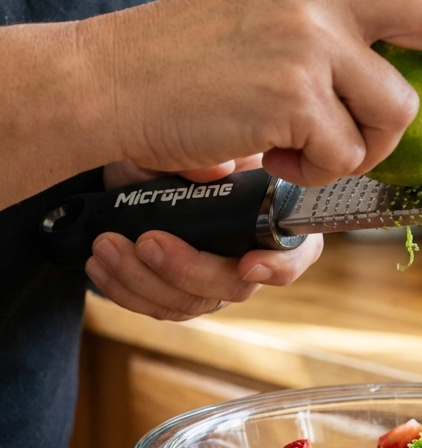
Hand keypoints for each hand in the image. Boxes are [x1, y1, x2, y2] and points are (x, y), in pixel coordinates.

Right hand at [83, 0, 421, 186]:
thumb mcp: (272, 7)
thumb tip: (413, 65)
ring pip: (395, 109)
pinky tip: (274, 154)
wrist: (114, 78)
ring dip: (365, 148)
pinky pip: (346, 152)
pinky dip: (319, 169)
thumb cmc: (188, 56)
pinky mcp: (294, 92)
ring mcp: (310, 37)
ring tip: (305, 147)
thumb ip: (340, 19)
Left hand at [86, 158, 321, 320]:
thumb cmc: (178, 148)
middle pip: (232, 287)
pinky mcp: (179, 296)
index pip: (296, 254)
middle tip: (147, 240)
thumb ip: (203, 156)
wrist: (138, 158)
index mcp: (272, 218)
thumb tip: (218, 169)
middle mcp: (251, 257)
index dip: (278, 266)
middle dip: (186, 269)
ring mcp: (214, 282)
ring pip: (189, 303)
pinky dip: (125, 289)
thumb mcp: (189, 140)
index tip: (247, 263)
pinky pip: (158, 307)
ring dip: (142, 279)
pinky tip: (99, 264)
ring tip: (106, 245)